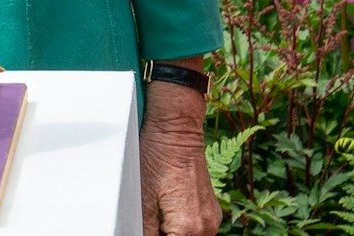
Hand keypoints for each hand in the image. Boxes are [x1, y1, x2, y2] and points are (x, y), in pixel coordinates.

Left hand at [140, 81, 220, 235]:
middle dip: (160, 234)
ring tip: (154, 211)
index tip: (143, 225)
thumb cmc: (157, 156)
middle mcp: (207, 228)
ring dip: (170, 232)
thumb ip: (142, 228)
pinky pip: (195, 229)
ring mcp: (212, 219)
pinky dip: (179, 225)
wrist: (177, 128)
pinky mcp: (211, 210)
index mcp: (188, 229)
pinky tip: (164, 207)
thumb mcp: (141, 197)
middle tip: (146, 217)